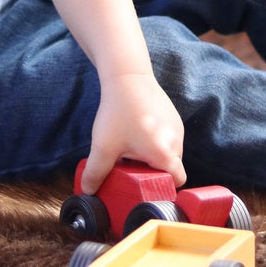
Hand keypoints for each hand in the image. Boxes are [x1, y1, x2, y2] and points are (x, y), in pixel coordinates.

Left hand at [80, 71, 185, 194]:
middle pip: (172, 168)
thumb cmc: (118, 111)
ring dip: (154, 155)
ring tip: (132, 148)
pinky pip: (168, 137)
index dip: (163, 187)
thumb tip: (88, 190)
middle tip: (132, 168)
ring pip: (169, 152)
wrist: (128, 76)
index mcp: (164, 153)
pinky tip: (137, 133)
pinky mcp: (173, 116)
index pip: (176, 182)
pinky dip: (156, 141)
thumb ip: (96, 171)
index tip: (145, 186)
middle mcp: (177, 141)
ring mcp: (177, 127)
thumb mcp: (103, 146)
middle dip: (154, 172)